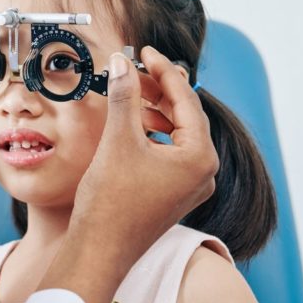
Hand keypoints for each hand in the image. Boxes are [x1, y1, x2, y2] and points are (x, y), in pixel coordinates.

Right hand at [40, 46, 217, 302]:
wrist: (99, 251)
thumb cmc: (111, 202)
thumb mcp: (118, 140)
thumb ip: (125, 96)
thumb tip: (123, 63)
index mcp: (200, 157)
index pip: (186, 100)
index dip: (163, 70)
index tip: (144, 51)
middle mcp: (203, 172)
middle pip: (185, 115)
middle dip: (160, 89)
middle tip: (135, 68)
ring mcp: (190, 186)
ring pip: (177, 133)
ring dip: (155, 110)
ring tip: (130, 92)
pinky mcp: (173, 194)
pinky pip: (169, 152)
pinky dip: (152, 133)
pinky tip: (132, 124)